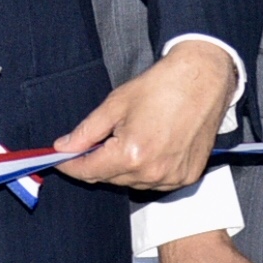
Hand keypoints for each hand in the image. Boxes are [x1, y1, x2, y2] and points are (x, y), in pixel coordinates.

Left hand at [55, 41, 237, 193]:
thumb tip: (64, 147)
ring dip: (122, 167)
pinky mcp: (187, 177)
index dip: (70, 165)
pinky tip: (151, 147)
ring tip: (131, 138)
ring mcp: (172, 178)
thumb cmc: (162, 86)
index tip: (59, 159)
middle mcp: (152, 172)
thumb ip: (87, 131)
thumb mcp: (115, 104)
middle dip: (97, 162)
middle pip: (109, 178)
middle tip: (98, 141)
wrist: (204, 79)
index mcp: (131, 154)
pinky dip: (147, 170)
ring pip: (132, 182)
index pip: (88, 171)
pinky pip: (156, 182)